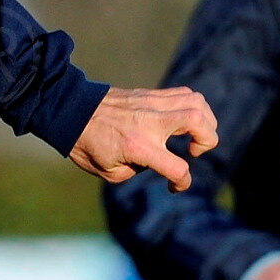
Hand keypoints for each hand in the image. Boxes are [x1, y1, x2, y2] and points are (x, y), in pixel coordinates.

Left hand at [69, 87, 217, 192]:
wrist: (71, 111)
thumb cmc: (86, 145)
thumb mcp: (109, 171)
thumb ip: (138, 170)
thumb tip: (156, 162)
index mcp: (138, 146)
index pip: (177, 168)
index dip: (182, 182)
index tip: (174, 185)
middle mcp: (149, 122)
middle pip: (198, 121)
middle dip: (209, 140)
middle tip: (194, 151)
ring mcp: (151, 104)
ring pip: (196, 101)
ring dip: (206, 121)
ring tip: (194, 135)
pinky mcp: (150, 93)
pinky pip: (184, 93)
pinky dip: (192, 107)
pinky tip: (182, 120)